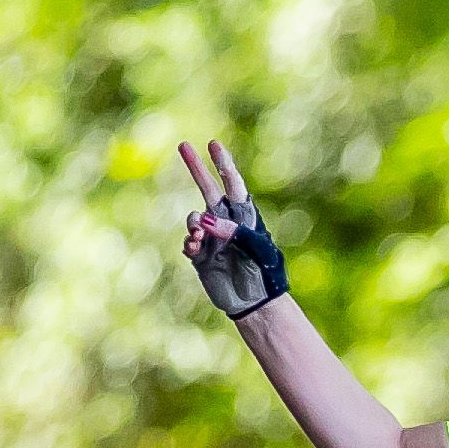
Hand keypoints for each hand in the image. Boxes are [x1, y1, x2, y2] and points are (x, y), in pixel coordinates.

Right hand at [175, 136, 288, 315]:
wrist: (256, 302)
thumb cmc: (265, 273)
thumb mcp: (256, 249)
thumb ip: (234, 231)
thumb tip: (205, 220)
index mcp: (246, 216)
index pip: (233, 185)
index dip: (224, 164)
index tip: (213, 145)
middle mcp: (226, 223)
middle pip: (209, 190)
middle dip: (196, 168)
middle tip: (183, 145)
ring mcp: (212, 239)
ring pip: (194, 219)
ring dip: (193, 222)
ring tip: (198, 233)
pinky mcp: (201, 257)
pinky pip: (189, 242)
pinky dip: (189, 242)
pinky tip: (193, 246)